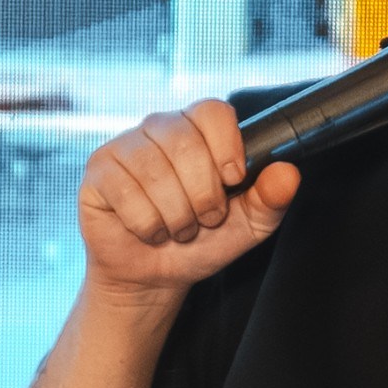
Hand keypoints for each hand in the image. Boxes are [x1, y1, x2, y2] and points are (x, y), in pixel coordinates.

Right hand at [77, 101, 298, 298]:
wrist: (155, 276)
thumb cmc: (200, 242)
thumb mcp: (247, 226)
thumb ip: (270, 199)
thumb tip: (288, 173)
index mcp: (198, 129)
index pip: (213, 111)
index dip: (226, 147)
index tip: (232, 181)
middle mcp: (160, 127)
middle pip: (186, 143)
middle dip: (203, 196)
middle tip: (205, 220)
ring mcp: (125, 146)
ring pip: (156, 172)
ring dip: (175, 217)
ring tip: (177, 229)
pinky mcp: (99, 170)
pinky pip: (127, 193)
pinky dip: (146, 224)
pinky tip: (147, 230)